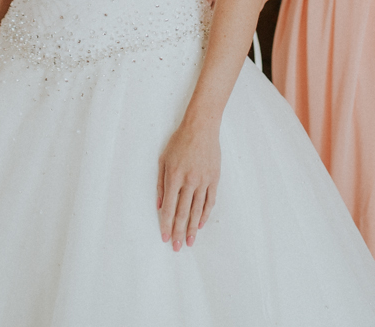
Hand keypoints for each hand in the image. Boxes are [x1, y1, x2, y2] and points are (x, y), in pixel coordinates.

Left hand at [156, 119, 219, 250]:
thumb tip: (159, 206)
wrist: (201, 128)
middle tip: (177, 247)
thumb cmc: (179, 142)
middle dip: (179, 232)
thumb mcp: (163, 160)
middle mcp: (189, 181)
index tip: (165, 238)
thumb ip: (160, 184)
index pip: (169, 207)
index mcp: (174, 177)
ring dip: (192, 228)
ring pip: (197, 210)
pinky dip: (204, 214)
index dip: (166, 224)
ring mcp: (203, 181)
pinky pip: (209, 201)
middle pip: (183, 213)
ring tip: (189, 242)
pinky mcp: (214, 179)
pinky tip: (200, 224)